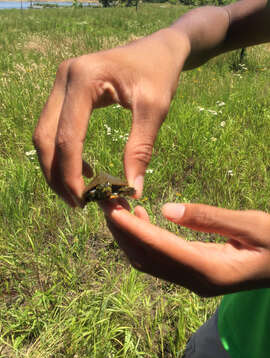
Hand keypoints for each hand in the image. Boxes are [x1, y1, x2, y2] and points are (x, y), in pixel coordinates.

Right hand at [33, 29, 189, 206]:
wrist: (157, 49)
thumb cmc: (160, 74)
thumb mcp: (155, 110)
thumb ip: (140, 149)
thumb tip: (132, 190)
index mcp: (83, 79)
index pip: (68, 136)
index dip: (71, 173)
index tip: (84, 200)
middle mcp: (64, 77)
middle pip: (45, 137)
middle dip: (56, 175)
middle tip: (77, 202)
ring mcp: (61, 83)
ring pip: (44, 134)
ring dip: (55, 166)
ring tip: (78, 191)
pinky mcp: (65, 91)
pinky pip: (53, 128)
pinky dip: (62, 153)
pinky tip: (82, 168)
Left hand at [100, 200, 269, 296]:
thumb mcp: (251, 225)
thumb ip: (210, 218)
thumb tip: (167, 208)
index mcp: (211, 271)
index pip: (160, 249)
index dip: (133, 230)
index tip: (111, 210)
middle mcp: (196, 281)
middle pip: (147, 258)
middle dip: (122, 232)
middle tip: (106, 202)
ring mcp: (194, 281)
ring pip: (149, 260)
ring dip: (129, 236)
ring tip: (116, 206)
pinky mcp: (194, 274)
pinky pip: (160, 259)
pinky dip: (143, 240)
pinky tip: (139, 219)